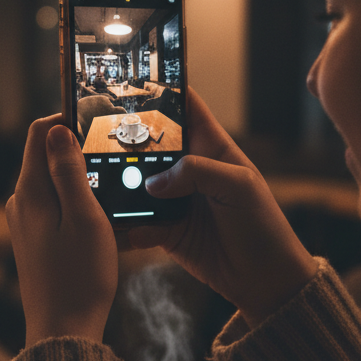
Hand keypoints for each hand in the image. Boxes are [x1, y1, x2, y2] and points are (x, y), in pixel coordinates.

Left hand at [6, 115, 118, 346]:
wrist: (63, 333)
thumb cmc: (79, 278)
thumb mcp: (85, 218)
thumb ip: (70, 171)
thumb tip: (58, 129)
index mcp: (29, 191)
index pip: (40, 133)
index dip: (67, 119)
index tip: (98, 121)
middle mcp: (19, 202)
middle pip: (45, 155)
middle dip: (76, 147)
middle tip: (113, 151)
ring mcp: (24, 222)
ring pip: (51, 181)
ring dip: (78, 176)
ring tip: (112, 183)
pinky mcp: (33, 239)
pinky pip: (53, 204)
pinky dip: (74, 199)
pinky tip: (99, 214)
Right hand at [119, 89, 317, 327]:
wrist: (265, 281)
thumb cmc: (263, 226)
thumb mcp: (239, 187)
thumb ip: (198, 172)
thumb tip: (154, 180)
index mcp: (211, 148)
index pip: (186, 108)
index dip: (164, 90)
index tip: (134, 79)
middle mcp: (188, 170)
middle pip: (150, 143)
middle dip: (125, 137)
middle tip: (96, 132)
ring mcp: (174, 199)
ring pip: (137, 182)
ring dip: (120, 182)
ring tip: (96, 177)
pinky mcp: (164, 229)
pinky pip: (136, 220)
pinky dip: (124, 222)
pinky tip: (113, 220)